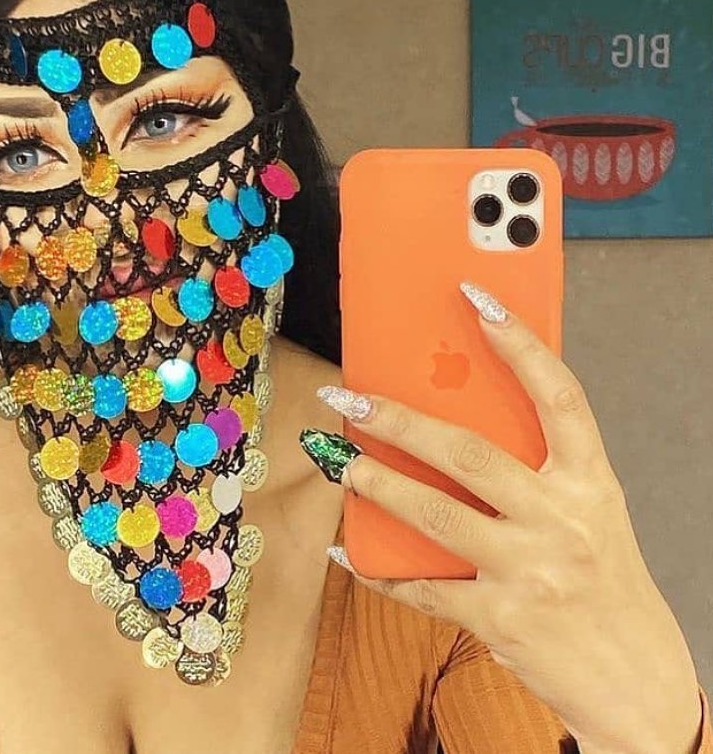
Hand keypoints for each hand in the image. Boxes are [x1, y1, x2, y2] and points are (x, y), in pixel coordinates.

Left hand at [303, 282, 703, 753]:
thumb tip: (452, 428)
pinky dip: (379, 570)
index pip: (559, 396)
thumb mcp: (587, 513)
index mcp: (589, 482)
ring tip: (342, 465)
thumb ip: (536, 473)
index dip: (519, 344)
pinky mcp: (500, 617)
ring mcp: (529, 570)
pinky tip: (349, 553)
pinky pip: (422, 586)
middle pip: (469, 453)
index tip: (475, 298)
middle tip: (351, 400)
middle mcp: (561, 520)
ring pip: (434, 514)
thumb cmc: (606, 582)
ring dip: (378, 485)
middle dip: (400, 422)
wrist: (635, 680)